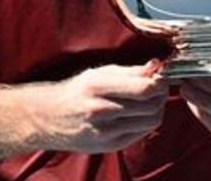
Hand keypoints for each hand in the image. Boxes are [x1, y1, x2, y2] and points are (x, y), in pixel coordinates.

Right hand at [30, 60, 167, 152]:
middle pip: (151, 106)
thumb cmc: (77, 91)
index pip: (145, 88)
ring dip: (157, 109)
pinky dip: (146, 123)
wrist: (49, 118)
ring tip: (150, 101)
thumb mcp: (99, 73)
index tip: (161, 77)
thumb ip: (130, 71)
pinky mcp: (107, 146)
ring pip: (150, 122)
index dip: (160, 82)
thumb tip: (157, 65)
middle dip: (161, 95)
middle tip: (159, 88)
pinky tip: (140, 114)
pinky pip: (140, 134)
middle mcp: (101, 110)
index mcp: (98, 86)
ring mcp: (104, 131)